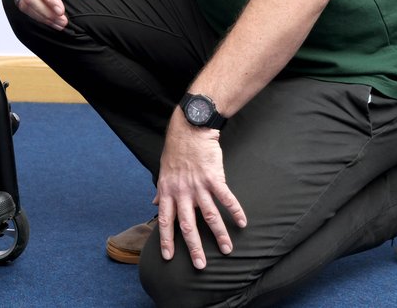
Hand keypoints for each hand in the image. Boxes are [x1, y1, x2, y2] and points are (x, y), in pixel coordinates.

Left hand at [154, 113, 246, 268]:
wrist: (190, 129)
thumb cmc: (176, 151)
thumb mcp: (163, 172)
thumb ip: (161, 191)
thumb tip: (154, 204)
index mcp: (167, 192)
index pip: (165, 220)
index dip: (166, 239)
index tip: (169, 257)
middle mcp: (182, 192)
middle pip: (188, 225)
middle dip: (193, 247)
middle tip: (200, 265)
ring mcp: (198, 186)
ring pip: (210, 216)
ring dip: (219, 235)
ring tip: (227, 250)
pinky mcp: (214, 178)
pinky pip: (226, 198)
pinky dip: (235, 211)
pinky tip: (242, 224)